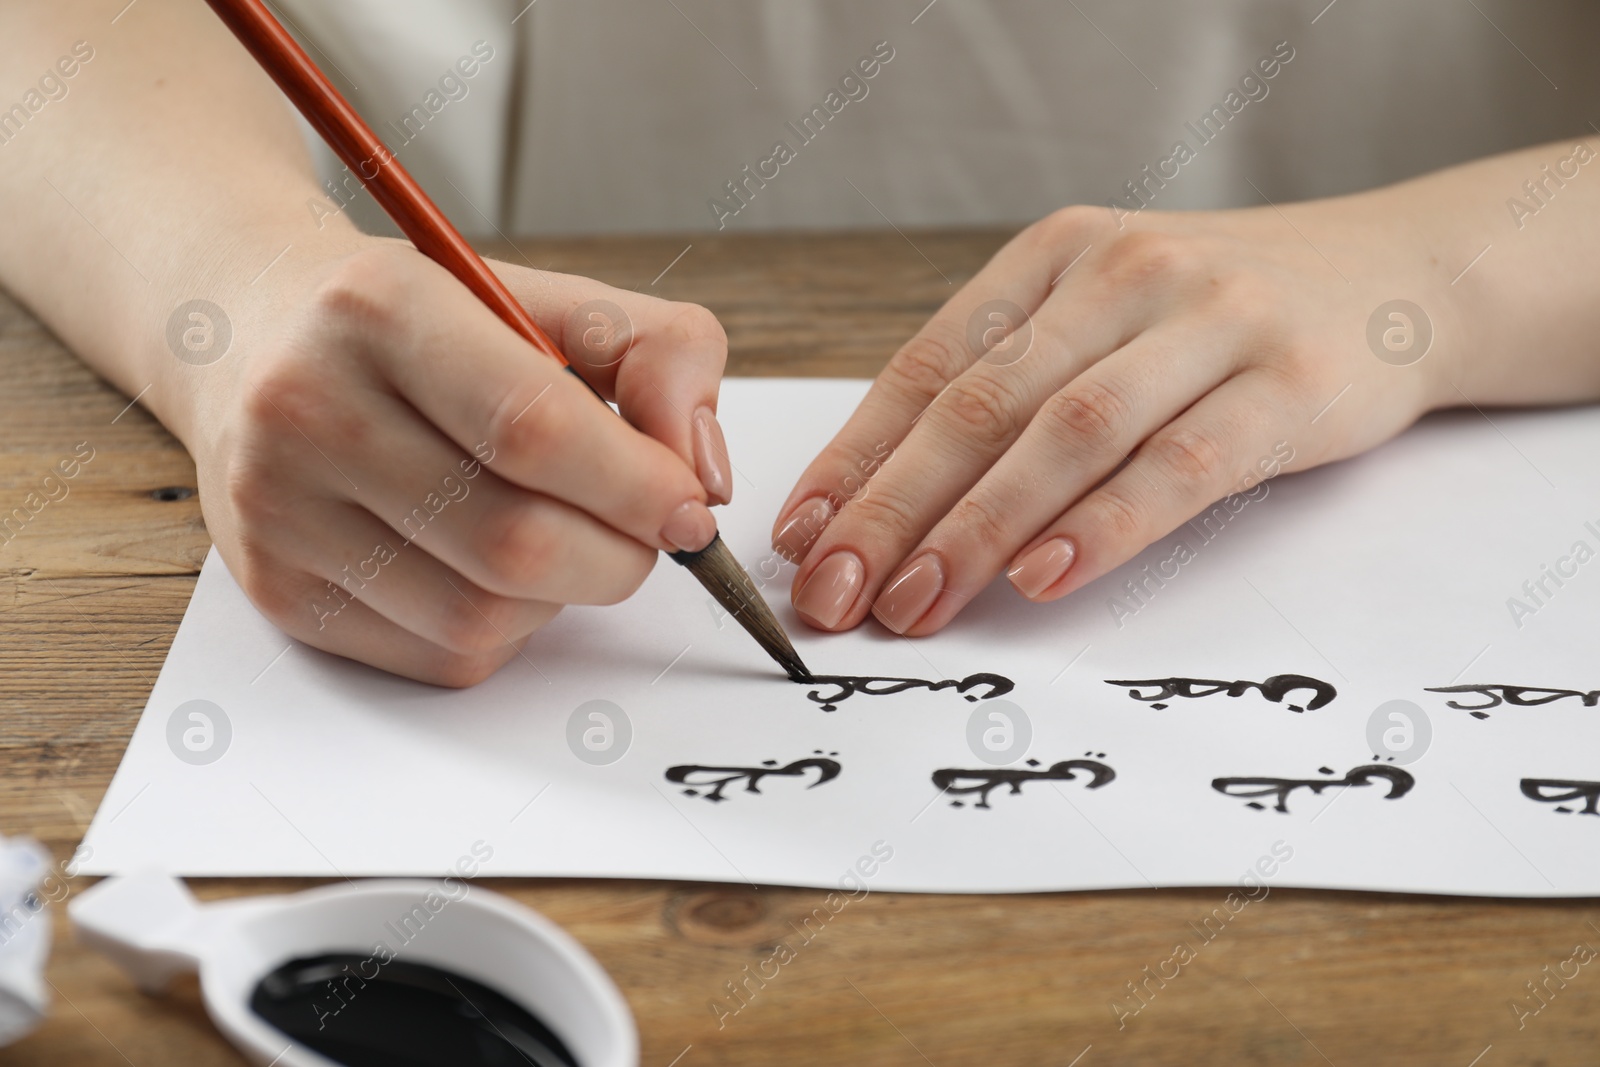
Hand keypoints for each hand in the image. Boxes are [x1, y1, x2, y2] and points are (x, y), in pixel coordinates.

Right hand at [177, 238, 730, 684]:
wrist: (251, 336)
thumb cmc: (429, 322)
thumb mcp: (552, 297)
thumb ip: (661, 356)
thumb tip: (702, 478)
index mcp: (380, 308)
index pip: (534, 428)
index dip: (637, 486)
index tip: (690, 509)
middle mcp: (307, 408)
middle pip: (514, 541)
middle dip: (617, 555)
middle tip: (644, 532)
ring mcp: (279, 511)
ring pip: (481, 616)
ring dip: (562, 596)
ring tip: (559, 531)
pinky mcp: (278, 590)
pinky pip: (441, 655)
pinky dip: (506, 628)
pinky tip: (494, 567)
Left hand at [771, 197, 1455, 633]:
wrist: (1393, 275)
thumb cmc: (1216, 319)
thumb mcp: (1102, 317)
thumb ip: (1011, 384)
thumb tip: (886, 500)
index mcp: (1054, 256)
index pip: (928, 367)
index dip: (856, 458)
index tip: (801, 536)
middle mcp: (1121, 274)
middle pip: (980, 405)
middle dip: (893, 510)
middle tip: (836, 593)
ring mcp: (1210, 321)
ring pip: (1066, 435)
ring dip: (979, 530)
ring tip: (917, 604)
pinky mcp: (1289, 384)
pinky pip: (1179, 467)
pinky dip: (1104, 527)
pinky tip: (1044, 580)